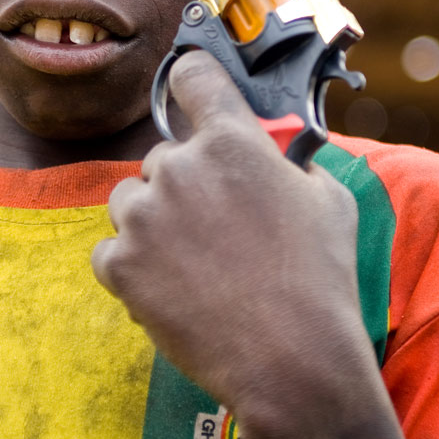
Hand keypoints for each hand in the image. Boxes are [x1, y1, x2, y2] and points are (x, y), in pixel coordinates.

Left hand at [92, 51, 378, 438]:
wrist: (292, 362)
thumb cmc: (319, 280)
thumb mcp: (328, 200)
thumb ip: (290, 161)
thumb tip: (275, 154)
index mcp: (231, 141)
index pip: (193, 75)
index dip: (191, 81)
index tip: (189, 91)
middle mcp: (179, 167)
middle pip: (161, 157)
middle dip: (183, 186)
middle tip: (215, 231)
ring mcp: (143, 216)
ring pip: (129, 201)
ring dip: (150, 223)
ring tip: (192, 265)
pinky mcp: (119, 264)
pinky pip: (110, 251)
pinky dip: (131, 269)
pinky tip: (169, 291)